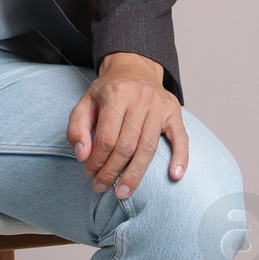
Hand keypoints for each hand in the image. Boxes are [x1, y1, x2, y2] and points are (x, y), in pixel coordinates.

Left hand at [66, 53, 187, 199]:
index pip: (106, 137)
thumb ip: (77, 128)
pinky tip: (174, 175)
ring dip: (135, 174)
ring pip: (148, 147)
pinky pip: (181, 138)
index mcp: (116, 94)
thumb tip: (82, 156)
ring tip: (123, 192)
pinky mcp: (174, 112)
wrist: (135, 67)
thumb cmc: (109, 91)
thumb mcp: (85, 102)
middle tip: (101, 187)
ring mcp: (160, 106)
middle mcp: (140, 99)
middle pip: (126, 146)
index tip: (89, 173)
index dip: (96, 160)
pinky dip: (180, 157)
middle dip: (112, 172)